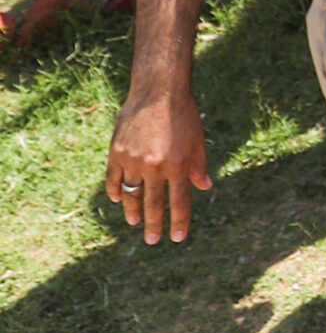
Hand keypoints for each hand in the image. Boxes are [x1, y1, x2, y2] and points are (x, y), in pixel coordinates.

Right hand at [105, 85, 211, 243]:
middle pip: (154, 203)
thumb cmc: (184, 115)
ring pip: (131, 194)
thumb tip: (205, 188)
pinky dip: (115, 192)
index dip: (179, 221)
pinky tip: (119, 201)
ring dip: (133, 210)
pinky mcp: (116, 152)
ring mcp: (133, 160)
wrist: (158, 92)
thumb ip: (199, 166)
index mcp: (178, 165)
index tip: (177, 237)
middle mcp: (155, 166)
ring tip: (135, 222)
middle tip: (152, 240)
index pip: (179, 201)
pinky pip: (113, 179)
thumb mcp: (198, 141)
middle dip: (154, 224)